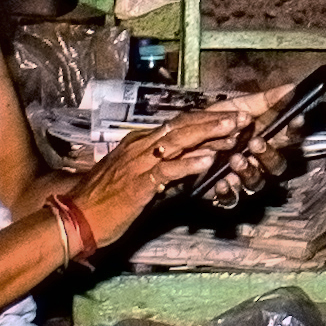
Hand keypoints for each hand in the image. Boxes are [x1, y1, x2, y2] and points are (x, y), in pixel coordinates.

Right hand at [83, 84, 292, 224]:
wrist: (75, 217)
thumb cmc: (109, 200)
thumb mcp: (145, 177)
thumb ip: (171, 166)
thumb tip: (203, 159)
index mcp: (147, 141)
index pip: (187, 120)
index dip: (218, 113)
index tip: (247, 108)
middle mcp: (144, 144)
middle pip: (187, 123)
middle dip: (220, 116)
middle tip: (251, 110)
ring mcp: (140, 162)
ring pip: (179, 140)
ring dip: (209, 132)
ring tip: (237, 127)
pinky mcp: (137, 184)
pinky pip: (165, 172)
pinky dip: (187, 165)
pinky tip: (208, 163)